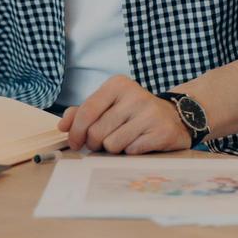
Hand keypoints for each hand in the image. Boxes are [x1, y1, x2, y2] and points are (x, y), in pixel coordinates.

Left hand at [55, 75, 192, 154]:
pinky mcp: (162, 132)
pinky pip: (131, 151)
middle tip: (102, 144)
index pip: (86, 111)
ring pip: (112, 144)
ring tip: (123, 140)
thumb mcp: (108, 105)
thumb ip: (82, 112)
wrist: (175, 117)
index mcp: (117, 85)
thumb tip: (62, 126)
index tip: (75, 143)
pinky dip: (131, 152)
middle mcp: (134, 95)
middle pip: (97, 131)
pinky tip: (139, 143)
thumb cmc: (133, 112)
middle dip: (95, 143)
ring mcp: (150, 113)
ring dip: (113, 149)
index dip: (76, 131)